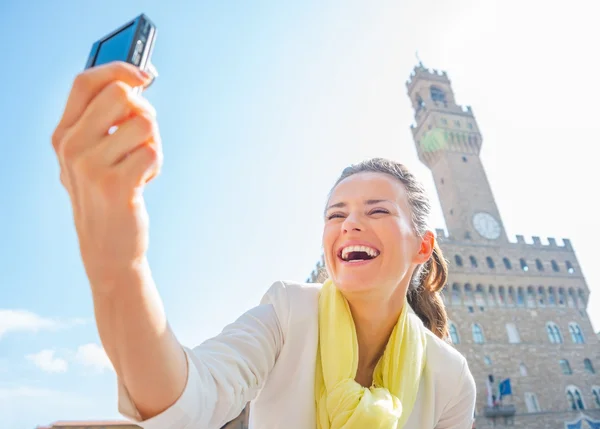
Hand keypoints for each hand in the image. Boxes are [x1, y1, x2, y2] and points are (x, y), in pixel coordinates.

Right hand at [52, 61, 161, 291]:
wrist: (107, 247)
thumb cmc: (107, 194)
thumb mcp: (94, 156)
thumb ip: (105, 120)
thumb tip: (136, 82)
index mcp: (63, 134)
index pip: (86, 81)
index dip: (118, 69)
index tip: (145, 75)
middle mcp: (71, 146)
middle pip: (120, 95)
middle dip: (145, 112)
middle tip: (142, 138)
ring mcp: (91, 166)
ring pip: (144, 123)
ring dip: (152, 143)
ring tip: (140, 166)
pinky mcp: (116, 185)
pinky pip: (153, 151)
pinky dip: (155, 165)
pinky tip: (142, 182)